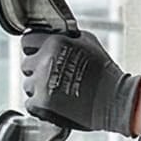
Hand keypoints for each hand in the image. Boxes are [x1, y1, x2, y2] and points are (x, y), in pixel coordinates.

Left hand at [18, 28, 140, 135]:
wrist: (114, 100)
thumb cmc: (104, 72)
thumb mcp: (88, 42)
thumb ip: (66, 37)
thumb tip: (54, 34)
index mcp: (55, 43)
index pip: (27, 41)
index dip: (34, 49)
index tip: (40, 55)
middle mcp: (45, 61)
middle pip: (26, 65)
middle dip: (37, 70)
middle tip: (55, 76)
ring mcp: (41, 83)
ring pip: (28, 85)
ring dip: (39, 88)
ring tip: (59, 91)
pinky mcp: (42, 103)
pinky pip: (30, 103)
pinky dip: (40, 106)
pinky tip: (55, 103)